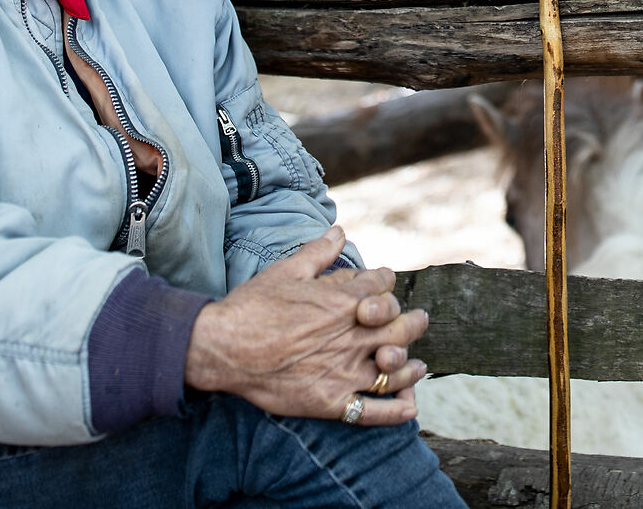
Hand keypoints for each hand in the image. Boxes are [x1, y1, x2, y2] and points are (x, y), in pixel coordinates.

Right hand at [184, 227, 429, 424]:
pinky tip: (409, 405)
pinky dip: (396, 410)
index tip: (384, 284)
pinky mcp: (331, 401)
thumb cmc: (252, 307)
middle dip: (413, 323)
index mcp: (342, 301)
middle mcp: (350, 336)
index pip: (383, 287)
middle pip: (400, 328)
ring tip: (418, 366)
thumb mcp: (286, 271)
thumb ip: (318, 253)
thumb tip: (340, 232)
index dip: (386, 283)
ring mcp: (343, 371)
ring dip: (411, 366)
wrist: (223, 348)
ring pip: (394, 369)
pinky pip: (373, 410)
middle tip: (419, 321)